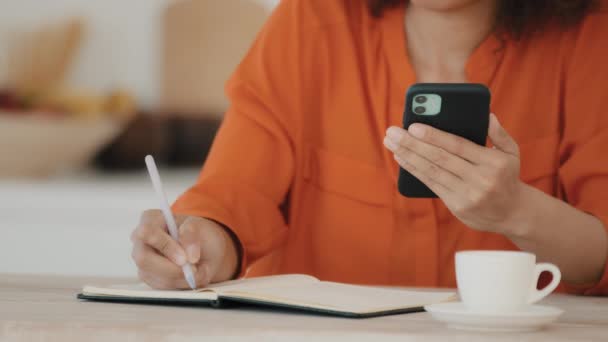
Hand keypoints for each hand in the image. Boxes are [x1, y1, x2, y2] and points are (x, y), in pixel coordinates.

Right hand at [131, 210, 238, 288]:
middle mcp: (140, 241)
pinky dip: (181, 284)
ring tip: (200, 270)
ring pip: (154, 277)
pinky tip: (193, 275)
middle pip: (144, 259)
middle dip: (171, 269)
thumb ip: (192, 236)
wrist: (204, 248)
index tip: (184, 258)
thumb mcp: (199, 226)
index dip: (165, 247)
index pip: (147, 232)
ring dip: (181, 278)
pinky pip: (161, 286)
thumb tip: (190, 256)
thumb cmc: (197, 232)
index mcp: (150, 219)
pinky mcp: (149, 277)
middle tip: (194, 271)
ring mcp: (143, 261)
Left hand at [383, 114, 526, 233]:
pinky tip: (402, 159)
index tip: (413, 126)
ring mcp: (468, 194)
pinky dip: (414, 171)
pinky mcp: (457, 206)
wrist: (513, 213)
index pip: (458, 146)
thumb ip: (499, 133)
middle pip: (439, 159)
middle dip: (412, 144)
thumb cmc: (507, 176)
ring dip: (408, 156)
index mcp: (493, 162)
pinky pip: (432, 185)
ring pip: (432, 172)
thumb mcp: (512, 152)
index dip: (434, 136)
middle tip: (392, 132)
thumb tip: (487, 115)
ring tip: (391, 143)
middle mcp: (480, 179)